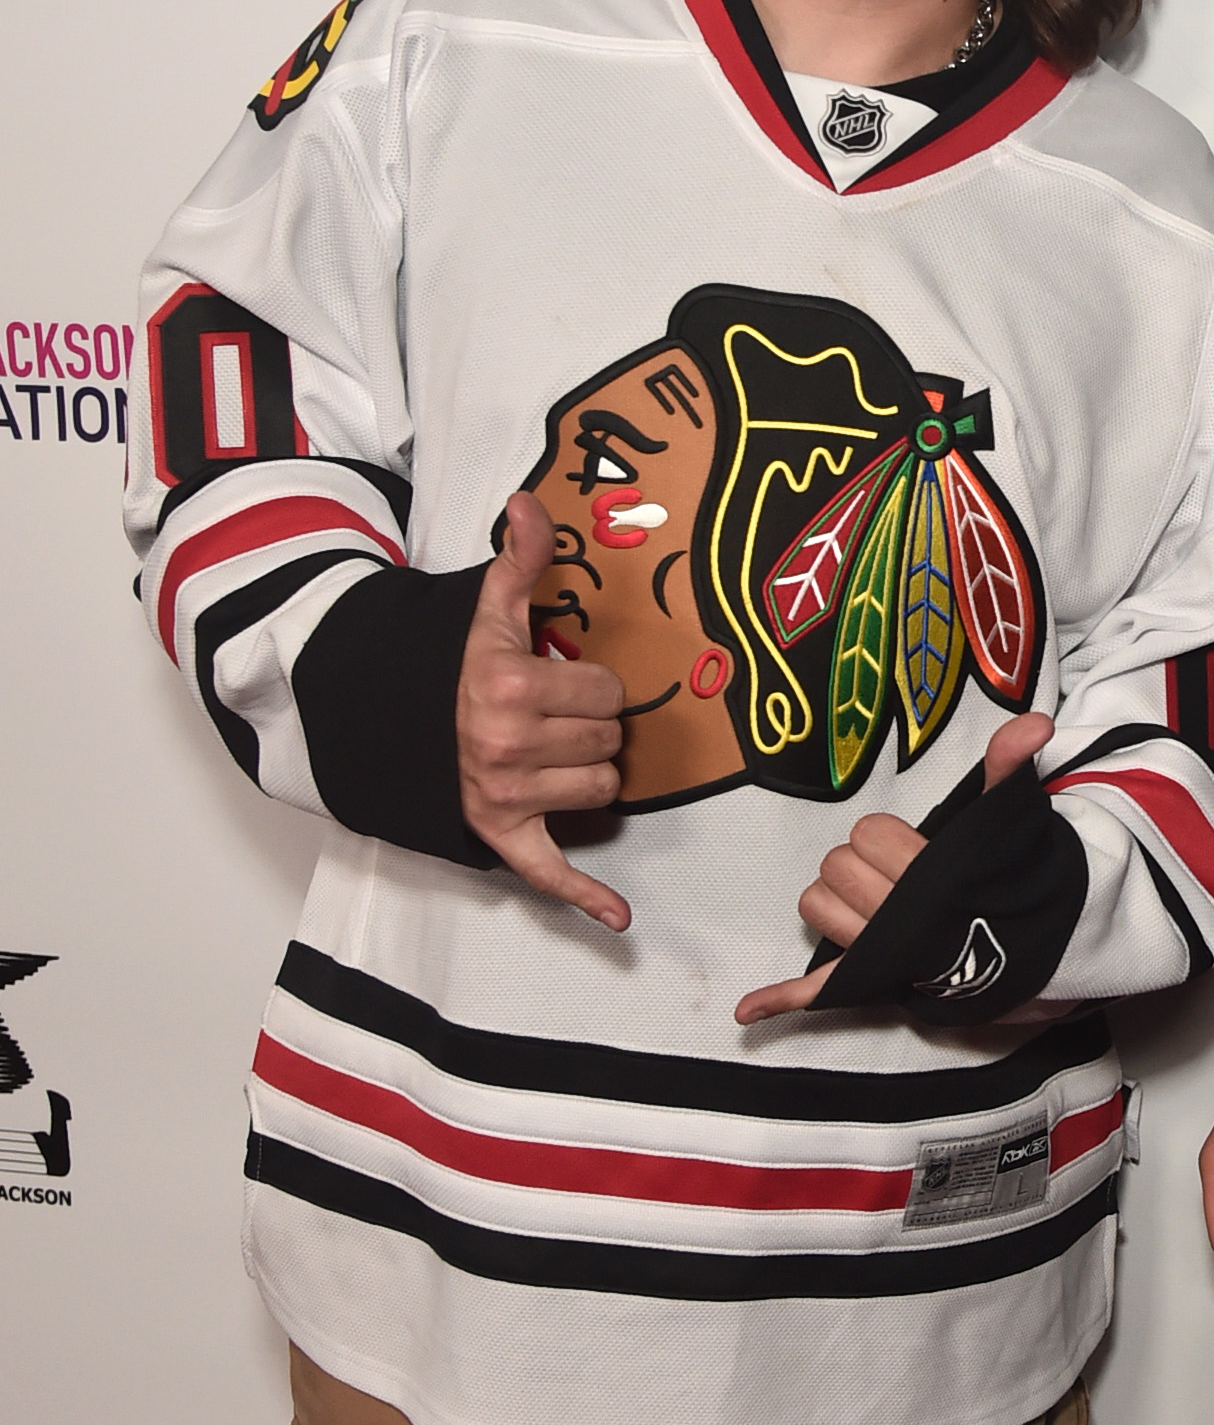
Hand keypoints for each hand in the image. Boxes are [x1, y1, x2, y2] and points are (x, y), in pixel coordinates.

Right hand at [456, 492, 630, 933]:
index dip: (595, 686)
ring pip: (600, 791)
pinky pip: (548, 873)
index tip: (564, 681)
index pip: (610, 695)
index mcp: (514, 685)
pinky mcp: (498, 834)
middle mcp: (509, 743)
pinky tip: (618, 919)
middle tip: (553, 716)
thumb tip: (528, 504)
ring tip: (547, 752)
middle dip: (591, 727)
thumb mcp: (484, 606)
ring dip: (586, 772)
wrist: (384, 718)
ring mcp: (503, 794)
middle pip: (609, 743)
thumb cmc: (449, 664)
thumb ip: (519, 557)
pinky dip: (583, 897)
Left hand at [733, 711, 1054, 1022]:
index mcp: (924, 875)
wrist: (1029, 954)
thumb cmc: (1009, 885)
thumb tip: (1035, 723)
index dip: (886, 836)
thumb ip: (1010, 767)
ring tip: (870, 902)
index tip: (915, 848)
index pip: (868, 834)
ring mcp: (877, 952)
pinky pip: (818, 990)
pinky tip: (747, 1010)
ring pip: (816, 907)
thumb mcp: (1010, 820)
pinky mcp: (865, 981)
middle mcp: (894, 916)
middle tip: (898, 874)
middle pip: (835, 866)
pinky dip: (780, 1000)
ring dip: (834, 901)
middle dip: (861, 863)